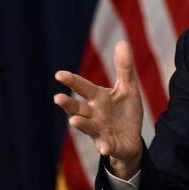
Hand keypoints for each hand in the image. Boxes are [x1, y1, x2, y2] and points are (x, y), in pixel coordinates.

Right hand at [53, 40, 143, 178]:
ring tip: (74, 120)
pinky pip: (106, 146)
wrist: (131, 139)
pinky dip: (104, 147)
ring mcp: (100, 131)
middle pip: (79, 108)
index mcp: (98, 98)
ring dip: (81, 124)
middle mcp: (94, 115)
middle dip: (68, 104)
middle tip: (57, 97)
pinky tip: (104, 148)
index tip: (59, 74)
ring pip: (88, 127)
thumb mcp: (128, 88)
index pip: (83, 88)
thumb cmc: (125, 112)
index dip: (72, 81)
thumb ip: (124, 68)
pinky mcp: (110, 145)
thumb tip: (122, 42)